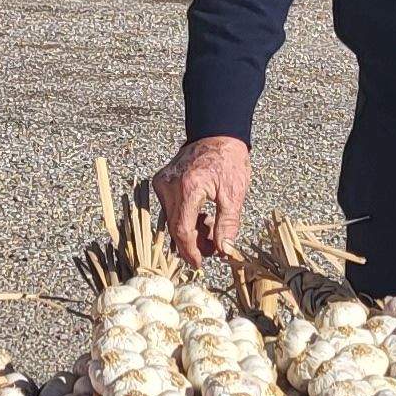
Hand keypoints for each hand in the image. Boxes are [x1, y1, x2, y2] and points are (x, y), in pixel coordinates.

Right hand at [153, 136, 251, 266]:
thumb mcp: (234, 194)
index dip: (190, 250)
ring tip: (211, 228)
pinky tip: (202, 217)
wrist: (217, 132)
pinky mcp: (162, 181)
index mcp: (188, 188)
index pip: (182, 229)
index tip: (199, 263)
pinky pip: (170, 208)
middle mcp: (169, 186)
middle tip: (212, 249)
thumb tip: (224, 250)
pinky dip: (185, 216)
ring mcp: (162, 182)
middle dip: (192, 242)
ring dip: (190, 229)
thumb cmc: (229, 159)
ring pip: (172, 219)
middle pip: (174, 226)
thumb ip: (227, 224)